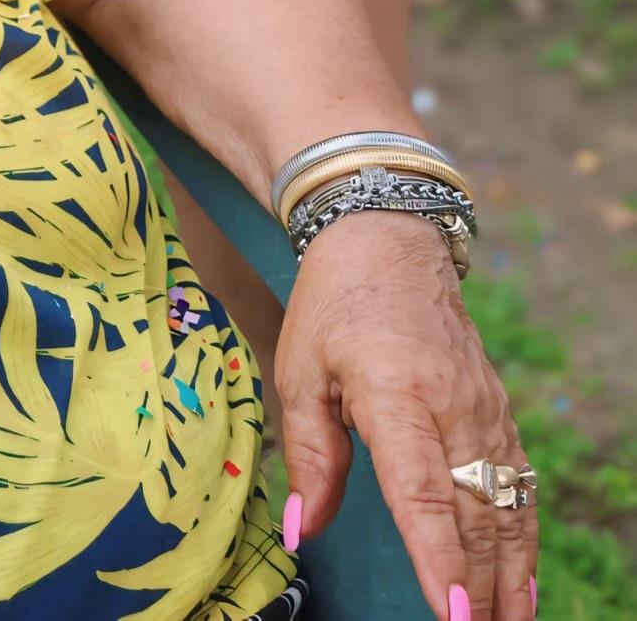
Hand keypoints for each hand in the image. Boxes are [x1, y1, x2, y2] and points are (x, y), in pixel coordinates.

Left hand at [275, 211, 533, 620]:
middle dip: (479, 587)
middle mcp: (450, 406)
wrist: (389, 241)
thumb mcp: (300, 370)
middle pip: (471, 511)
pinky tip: (521, 583)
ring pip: (504, 506)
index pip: (421, 489)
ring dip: (508, 575)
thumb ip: (307, 455)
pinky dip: (523, 540)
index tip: (451, 612)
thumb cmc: (335, 306)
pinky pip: (518, 486)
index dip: (437, 555)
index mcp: (395, 393)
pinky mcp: (497, 412)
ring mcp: (482, 409)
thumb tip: (302, 531)